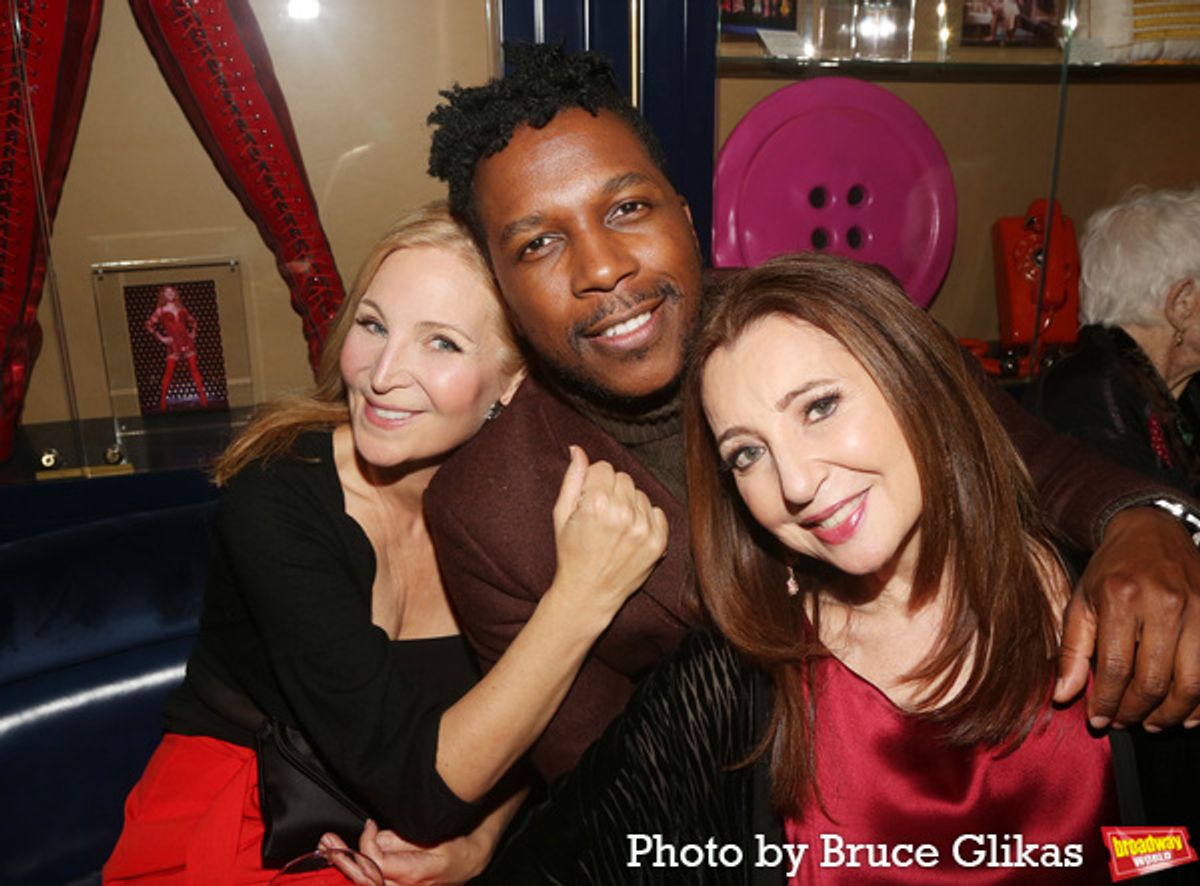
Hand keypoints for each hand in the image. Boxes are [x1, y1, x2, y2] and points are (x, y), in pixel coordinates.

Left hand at [320, 820, 489, 885]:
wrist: (470, 862)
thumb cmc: (456, 847)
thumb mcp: (434, 836)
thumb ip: (402, 840)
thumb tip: (375, 836)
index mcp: (414, 875)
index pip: (378, 864)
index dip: (368, 844)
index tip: (369, 826)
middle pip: (366, 879)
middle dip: (343, 859)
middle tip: (327, 843)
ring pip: (367, 885)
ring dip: (344, 866)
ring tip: (328, 849)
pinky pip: (374, 884)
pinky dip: (358, 874)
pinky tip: (343, 862)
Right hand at [549, 445, 668, 618]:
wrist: (588, 593)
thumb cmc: (571, 552)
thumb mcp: (561, 514)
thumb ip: (572, 479)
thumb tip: (577, 449)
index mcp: (596, 503)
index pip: (603, 467)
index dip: (593, 483)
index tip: (588, 502)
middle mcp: (622, 513)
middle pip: (623, 477)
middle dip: (611, 491)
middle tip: (600, 516)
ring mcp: (643, 528)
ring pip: (641, 493)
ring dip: (629, 504)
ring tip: (614, 527)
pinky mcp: (658, 542)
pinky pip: (658, 511)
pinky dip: (645, 518)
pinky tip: (630, 534)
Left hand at [1055, 506, 1199, 729]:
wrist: (1152, 531)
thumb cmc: (1111, 571)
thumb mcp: (1081, 601)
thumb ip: (1071, 650)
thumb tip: (1063, 696)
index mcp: (1120, 597)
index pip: (1114, 667)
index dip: (1106, 702)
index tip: (1098, 721)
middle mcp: (1163, 602)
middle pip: (1153, 680)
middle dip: (1136, 712)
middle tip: (1124, 723)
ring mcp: (1198, 608)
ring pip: (1191, 682)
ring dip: (1171, 714)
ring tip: (1153, 723)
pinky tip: (1186, 713)